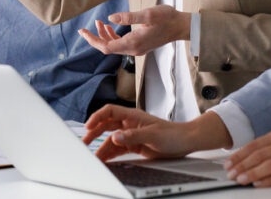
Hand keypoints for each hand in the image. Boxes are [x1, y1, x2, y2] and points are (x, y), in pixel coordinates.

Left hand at [78, 5, 190, 55]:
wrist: (180, 26)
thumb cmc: (167, 18)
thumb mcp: (148, 14)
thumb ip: (128, 17)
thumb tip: (109, 19)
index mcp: (134, 43)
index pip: (106, 46)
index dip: (93, 40)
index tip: (82, 32)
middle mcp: (134, 49)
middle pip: (108, 48)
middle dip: (95, 38)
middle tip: (83, 29)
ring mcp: (137, 49)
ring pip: (114, 46)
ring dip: (104, 36)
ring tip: (98, 23)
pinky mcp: (140, 45)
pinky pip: (121, 44)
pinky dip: (113, 36)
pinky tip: (110, 27)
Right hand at [83, 106, 229, 161]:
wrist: (185, 142)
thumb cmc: (173, 134)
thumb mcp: (152, 135)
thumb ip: (132, 136)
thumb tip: (115, 137)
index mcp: (133, 115)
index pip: (110, 111)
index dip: (97, 117)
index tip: (88, 126)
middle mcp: (130, 124)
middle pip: (106, 125)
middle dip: (94, 133)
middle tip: (85, 142)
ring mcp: (131, 134)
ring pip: (111, 139)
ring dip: (102, 147)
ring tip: (94, 156)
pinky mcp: (134, 145)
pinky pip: (118, 149)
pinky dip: (110, 154)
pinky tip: (105, 159)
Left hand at [225, 121, 270, 187]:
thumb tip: (249, 157)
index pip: (255, 145)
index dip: (239, 155)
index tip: (229, 163)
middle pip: (258, 155)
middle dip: (241, 165)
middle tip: (230, 173)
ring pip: (268, 165)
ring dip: (251, 173)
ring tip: (240, 179)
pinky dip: (268, 180)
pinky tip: (259, 184)